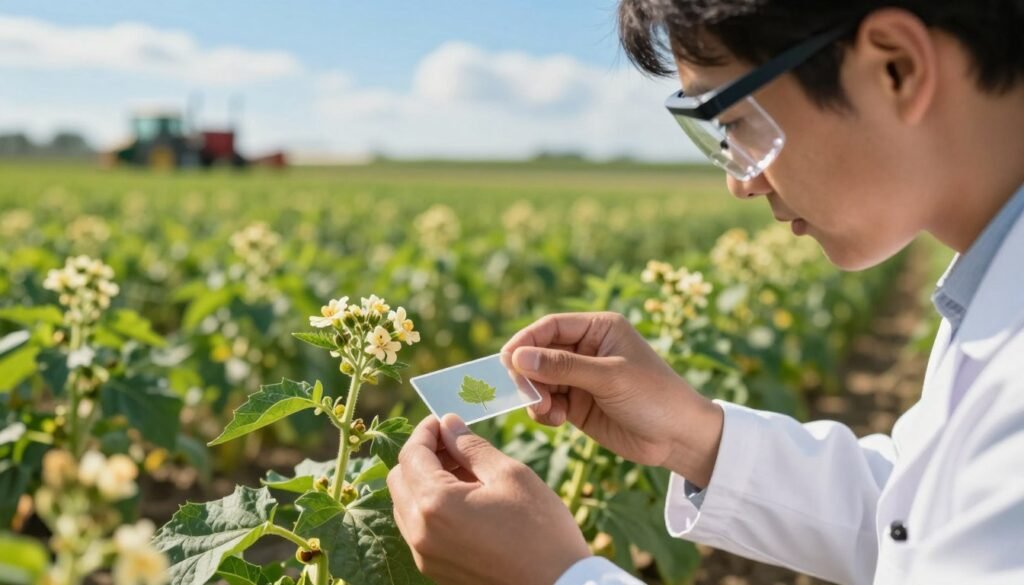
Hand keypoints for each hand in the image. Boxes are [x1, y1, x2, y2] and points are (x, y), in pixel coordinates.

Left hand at [388, 414, 590, 584]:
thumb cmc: (541, 530)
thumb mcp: (510, 475)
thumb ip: (472, 447)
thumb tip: (449, 425)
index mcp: (435, 504)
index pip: (411, 454)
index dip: (426, 431)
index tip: (444, 420)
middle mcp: (420, 533)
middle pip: (399, 479)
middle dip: (422, 455)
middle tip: (455, 443)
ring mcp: (425, 556)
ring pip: (405, 505)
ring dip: (425, 481)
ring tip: (465, 471)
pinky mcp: (436, 570)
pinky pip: (418, 530)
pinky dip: (431, 507)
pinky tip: (465, 499)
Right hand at [501, 312, 722, 485]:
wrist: (678, 437)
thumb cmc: (653, 397)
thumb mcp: (609, 378)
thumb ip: (563, 366)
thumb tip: (518, 357)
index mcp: (598, 329)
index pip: (550, 326)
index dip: (525, 341)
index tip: (507, 361)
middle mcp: (586, 349)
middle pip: (538, 354)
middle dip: (529, 375)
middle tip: (528, 395)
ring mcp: (580, 377)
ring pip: (538, 380)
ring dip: (535, 396)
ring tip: (548, 412)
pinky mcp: (577, 404)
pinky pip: (546, 402)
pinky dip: (543, 411)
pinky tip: (556, 421)